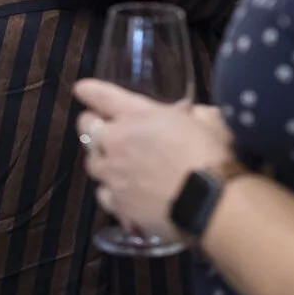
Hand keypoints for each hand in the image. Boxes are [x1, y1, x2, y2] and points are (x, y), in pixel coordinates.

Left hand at [74, 82, 234, 239]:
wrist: (210, 203)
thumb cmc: (211, 154)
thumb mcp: (207, 121)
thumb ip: (191, 115)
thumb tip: (188, 114)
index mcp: (138, 115)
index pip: (102, 96)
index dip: (89, 91)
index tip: (82, 89)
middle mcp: (117, 142)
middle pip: (86, 129)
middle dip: (90, 125)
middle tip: (100, 128)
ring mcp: (114, 175)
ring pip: (92, 164)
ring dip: (102, 160)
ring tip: (114, 164)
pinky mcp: (118, 205)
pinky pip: (104, 195)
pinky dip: (112, 192)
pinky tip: (124, 195)